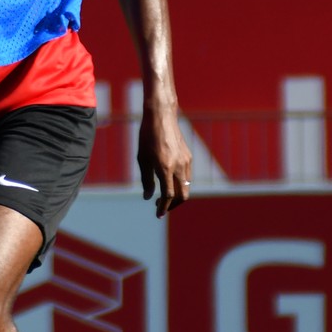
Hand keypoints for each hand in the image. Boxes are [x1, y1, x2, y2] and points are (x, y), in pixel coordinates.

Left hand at [138, 99, 191, 218]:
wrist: (161, 117)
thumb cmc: (147, 137)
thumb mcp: (142, 159)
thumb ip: (146, 180)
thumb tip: (148, 197)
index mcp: (165, 168)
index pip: (168, 195)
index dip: (163, 207)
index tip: (158, 214)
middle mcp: (178, 166)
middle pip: (182, 195)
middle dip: (173, 205)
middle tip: (162, 207)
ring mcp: (186, 161)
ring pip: (186, 186)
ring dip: (177, 195)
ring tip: (164, 196)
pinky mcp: (188, 156)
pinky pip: (187, 176)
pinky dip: (180, 184)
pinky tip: (170, 182)